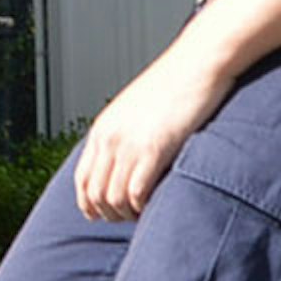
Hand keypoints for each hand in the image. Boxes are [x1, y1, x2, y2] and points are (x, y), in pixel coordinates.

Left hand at [74, 25, 236, 220]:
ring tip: (143, 213)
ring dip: (126, 214)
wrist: (197, 63)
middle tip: (129, 217)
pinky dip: (143, 208)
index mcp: (103, 128)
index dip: (89, 204)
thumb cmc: (177, 84)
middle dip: (109, 213)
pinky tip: (155, 205)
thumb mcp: (138, 109)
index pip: (82, 179)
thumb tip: (130, 156)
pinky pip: (136, 194)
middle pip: (95, 194)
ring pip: (113, 199)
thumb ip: (127, 131)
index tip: (102, 214)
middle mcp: (110, 138)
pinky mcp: (154, 149)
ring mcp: (129, 144)